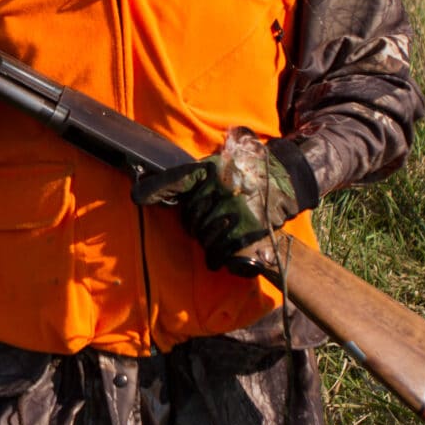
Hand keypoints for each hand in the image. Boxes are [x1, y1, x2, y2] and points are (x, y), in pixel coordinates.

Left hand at [132, 127, 316, 270]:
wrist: (287, 178)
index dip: (155, 189)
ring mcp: (235, 209)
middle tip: (207, 224)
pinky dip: (219, 257)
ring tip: (220, 236)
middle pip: (191, 218)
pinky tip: (220, 257)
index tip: (137, 195)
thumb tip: (148, 191)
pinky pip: (223, 250)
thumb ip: (192, 179)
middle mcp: (221, 188)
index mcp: (212, 170)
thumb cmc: (248, 174)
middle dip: (195, 225)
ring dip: (209, 242)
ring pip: (205, 235)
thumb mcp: (219, 167)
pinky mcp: (248, 229)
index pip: (178, 180)